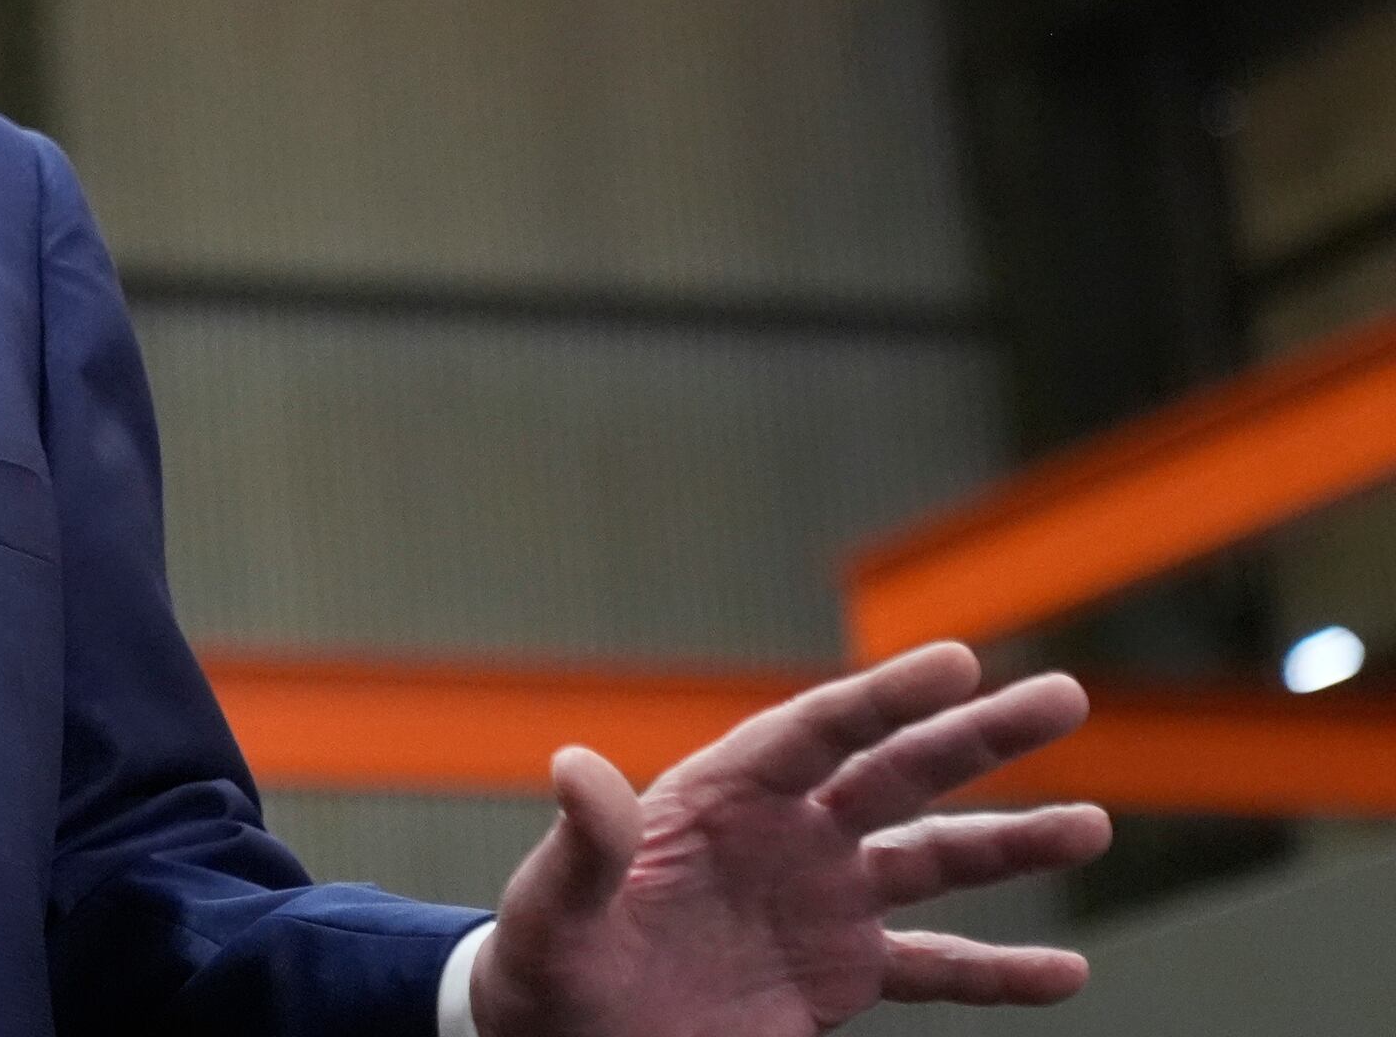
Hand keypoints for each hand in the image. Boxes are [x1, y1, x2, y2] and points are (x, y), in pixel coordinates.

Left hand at [470, 643, 1111, 1036]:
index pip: (815, 733)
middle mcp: (784, 835)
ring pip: (933, 859)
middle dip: (977, 737)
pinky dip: (998, 973)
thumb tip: (576, 766)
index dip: (884, 698)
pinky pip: (934, 968)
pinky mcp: (839, 973)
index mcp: (718, 798)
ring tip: (1091, 824)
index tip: (958, 663)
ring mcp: (820, 900)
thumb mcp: (552, 913)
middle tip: (1066, 695)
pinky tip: (1065, 972)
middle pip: (895, 773)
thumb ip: (580, 847)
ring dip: (1012, 843)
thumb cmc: (545, 968)